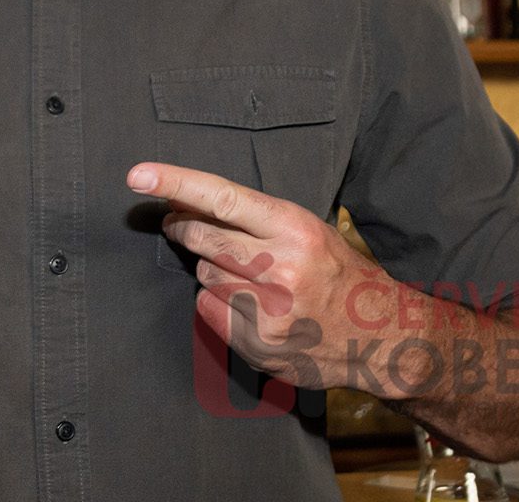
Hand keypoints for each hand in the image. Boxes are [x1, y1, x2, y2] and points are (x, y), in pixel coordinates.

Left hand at [129, 161, 401, 396]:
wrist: (380, 337)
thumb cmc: (336, 274)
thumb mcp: (308, 231)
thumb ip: (252, 218)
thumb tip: (184, 204)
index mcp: (294, 228)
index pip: (221, 198)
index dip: (175, 183)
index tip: (138, 175)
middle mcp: (280, 267)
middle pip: (201, 238)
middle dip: (184, 228)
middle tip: (179, 223)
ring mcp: (267, 310)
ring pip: (204, 274)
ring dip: (213, 270)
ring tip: (250, 276)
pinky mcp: (257, 343)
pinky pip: (208, 308)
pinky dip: (218, 303)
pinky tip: (250, 306)